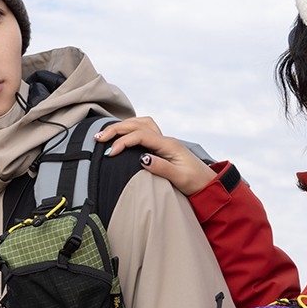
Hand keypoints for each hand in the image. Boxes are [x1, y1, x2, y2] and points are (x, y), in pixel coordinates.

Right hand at [95, 117, 216, 195]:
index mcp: (168, 145)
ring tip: (106, 134)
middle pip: (137, 125)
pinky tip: (122, 135)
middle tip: (98, 139)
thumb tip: (142, 159)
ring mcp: (164, 141)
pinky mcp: (162, 146)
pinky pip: (144, 130)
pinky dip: (130, 129)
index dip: (123, 142)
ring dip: (123, 126)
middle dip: (116, 129)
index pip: (140, 136)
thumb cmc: (195, 182)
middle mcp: (165, 139)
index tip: (109, 154)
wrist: (208, 183)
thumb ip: (161, 168)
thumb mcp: (180, 178)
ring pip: (140, 124)